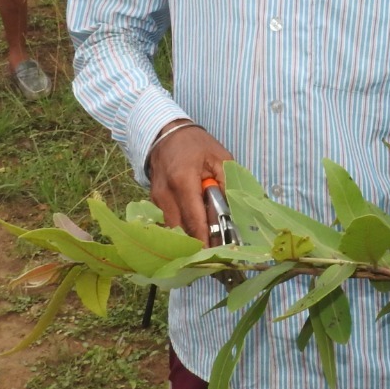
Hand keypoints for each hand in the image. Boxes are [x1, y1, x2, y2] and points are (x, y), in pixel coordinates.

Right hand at [147, 121, 233, 242]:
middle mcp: (165, 194)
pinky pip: (168, 222)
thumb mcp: (220, 158)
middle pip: (181, 230)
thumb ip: (227, 183)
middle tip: (215, 254)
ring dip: (189, 239)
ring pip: (173, 229)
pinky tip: (196, 233)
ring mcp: (157, 199)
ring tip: (208, 246)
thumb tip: (234, 211)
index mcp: (182, 181)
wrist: (166, 133)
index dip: (205, 239)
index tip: (216, 254)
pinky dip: (182, 229)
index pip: (194, 219)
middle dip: (198, 244)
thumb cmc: (196, 145)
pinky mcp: (155, 202)